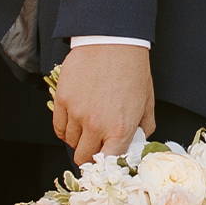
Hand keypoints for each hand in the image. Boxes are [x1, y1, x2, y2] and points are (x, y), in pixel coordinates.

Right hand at [53, 43, 154, 166]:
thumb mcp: (147, 100)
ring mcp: (77, 113)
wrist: (113, 41)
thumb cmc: (132, 68)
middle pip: (83, 157)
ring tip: (88, 124)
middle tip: (95, 144)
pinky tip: (74, 121)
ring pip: (70, 142)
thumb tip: (139, 139)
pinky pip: (58, 127)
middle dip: (90, 155)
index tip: (106, 160)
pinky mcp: (62, 100)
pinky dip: (65, 129)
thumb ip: (144, 125)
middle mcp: (96, 125)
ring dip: (78, 139)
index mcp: (120, 128)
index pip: (108, 162)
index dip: (107, 163)